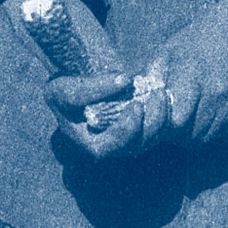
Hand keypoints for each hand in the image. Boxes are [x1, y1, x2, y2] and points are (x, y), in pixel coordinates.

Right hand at [44, 73, 159, 159]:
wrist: (73, 86)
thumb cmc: (63, 91)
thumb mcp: (63, 89)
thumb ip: (89, 89)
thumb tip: (125, 81)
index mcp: (92, 144)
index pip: (115, 144)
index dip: (128, 127)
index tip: (136, 104)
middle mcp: (112, 146)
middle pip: (140, 143)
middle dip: (153, 119)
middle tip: (158, 92)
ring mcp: (128, 139)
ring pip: (153, 136)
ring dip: (162, 114)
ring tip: (163, 90)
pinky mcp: (140, 128)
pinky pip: (158, 126)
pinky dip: (164, 111)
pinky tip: (164, 91)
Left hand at [141, 25, 227, 145]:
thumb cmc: (192, 44)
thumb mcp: (165, 54)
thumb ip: (149, 81)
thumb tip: (133, 106)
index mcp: (194, 77)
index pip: (176, 119)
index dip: (162, 121)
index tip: (157, 111)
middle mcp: (217, 93)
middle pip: (187, 132)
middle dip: (172, 130)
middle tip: (166, 116)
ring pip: (201, 137)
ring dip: (187, 133)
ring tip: (182, 114)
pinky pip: (217, 134)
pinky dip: (204, 129)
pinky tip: (199, 113)